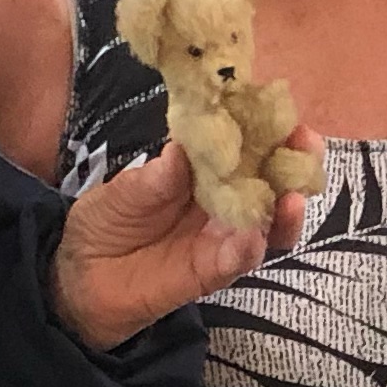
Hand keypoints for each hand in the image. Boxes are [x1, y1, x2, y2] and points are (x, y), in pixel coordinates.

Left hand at [51, 144, 314, 352]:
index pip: (245, 142)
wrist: (80, 276)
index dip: (267, 125)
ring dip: (285, 211)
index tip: (281, 111)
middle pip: (273, 181)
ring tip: (291, 198)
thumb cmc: (105, 222)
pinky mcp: (212, 272)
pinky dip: (248, 250)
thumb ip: (153, 179)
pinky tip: (252, 239)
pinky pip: (239, 261)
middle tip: (305, 147)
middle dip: (295, 163)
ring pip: (269, 224)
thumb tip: (181, 150)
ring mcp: (222, 237)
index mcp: (204, 168)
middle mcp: (224, 200)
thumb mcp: (122, 192)